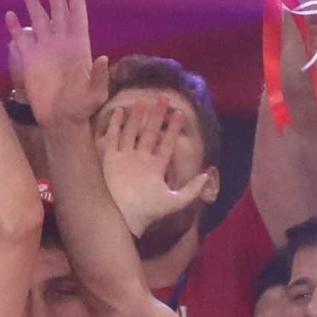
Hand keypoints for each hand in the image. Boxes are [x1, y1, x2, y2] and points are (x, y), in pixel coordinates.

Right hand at [6, 0, 109, 129]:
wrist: (60, 122)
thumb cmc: (81, 108)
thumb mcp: (95, 94)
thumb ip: (99, 77)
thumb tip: (104, 58)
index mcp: (78, 45)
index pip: (77, 14)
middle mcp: (61, 42)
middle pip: (57, 9)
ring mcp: (44, 50)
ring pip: (38, 20)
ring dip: (32, 3)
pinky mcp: (28, 61)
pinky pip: (21, 40)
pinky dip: (15, 28)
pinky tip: (9, 15)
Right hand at [98, 101, 212, 236]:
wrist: (126, 218)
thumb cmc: (149, 211)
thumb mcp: (175, 201)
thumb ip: (191, 190)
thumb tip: (207, 176)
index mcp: (156, 167)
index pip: (166, 143)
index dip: (173, 129)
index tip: (179, 114)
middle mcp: (141, 159)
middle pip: (149, 133)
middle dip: (157, 116)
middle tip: (163, 98)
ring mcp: (125, 159)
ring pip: (132, 133)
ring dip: (137, 118)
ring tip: (143, 101)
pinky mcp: (110, 161)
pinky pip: (112, 139)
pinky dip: (115, 126)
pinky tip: (119, 112)